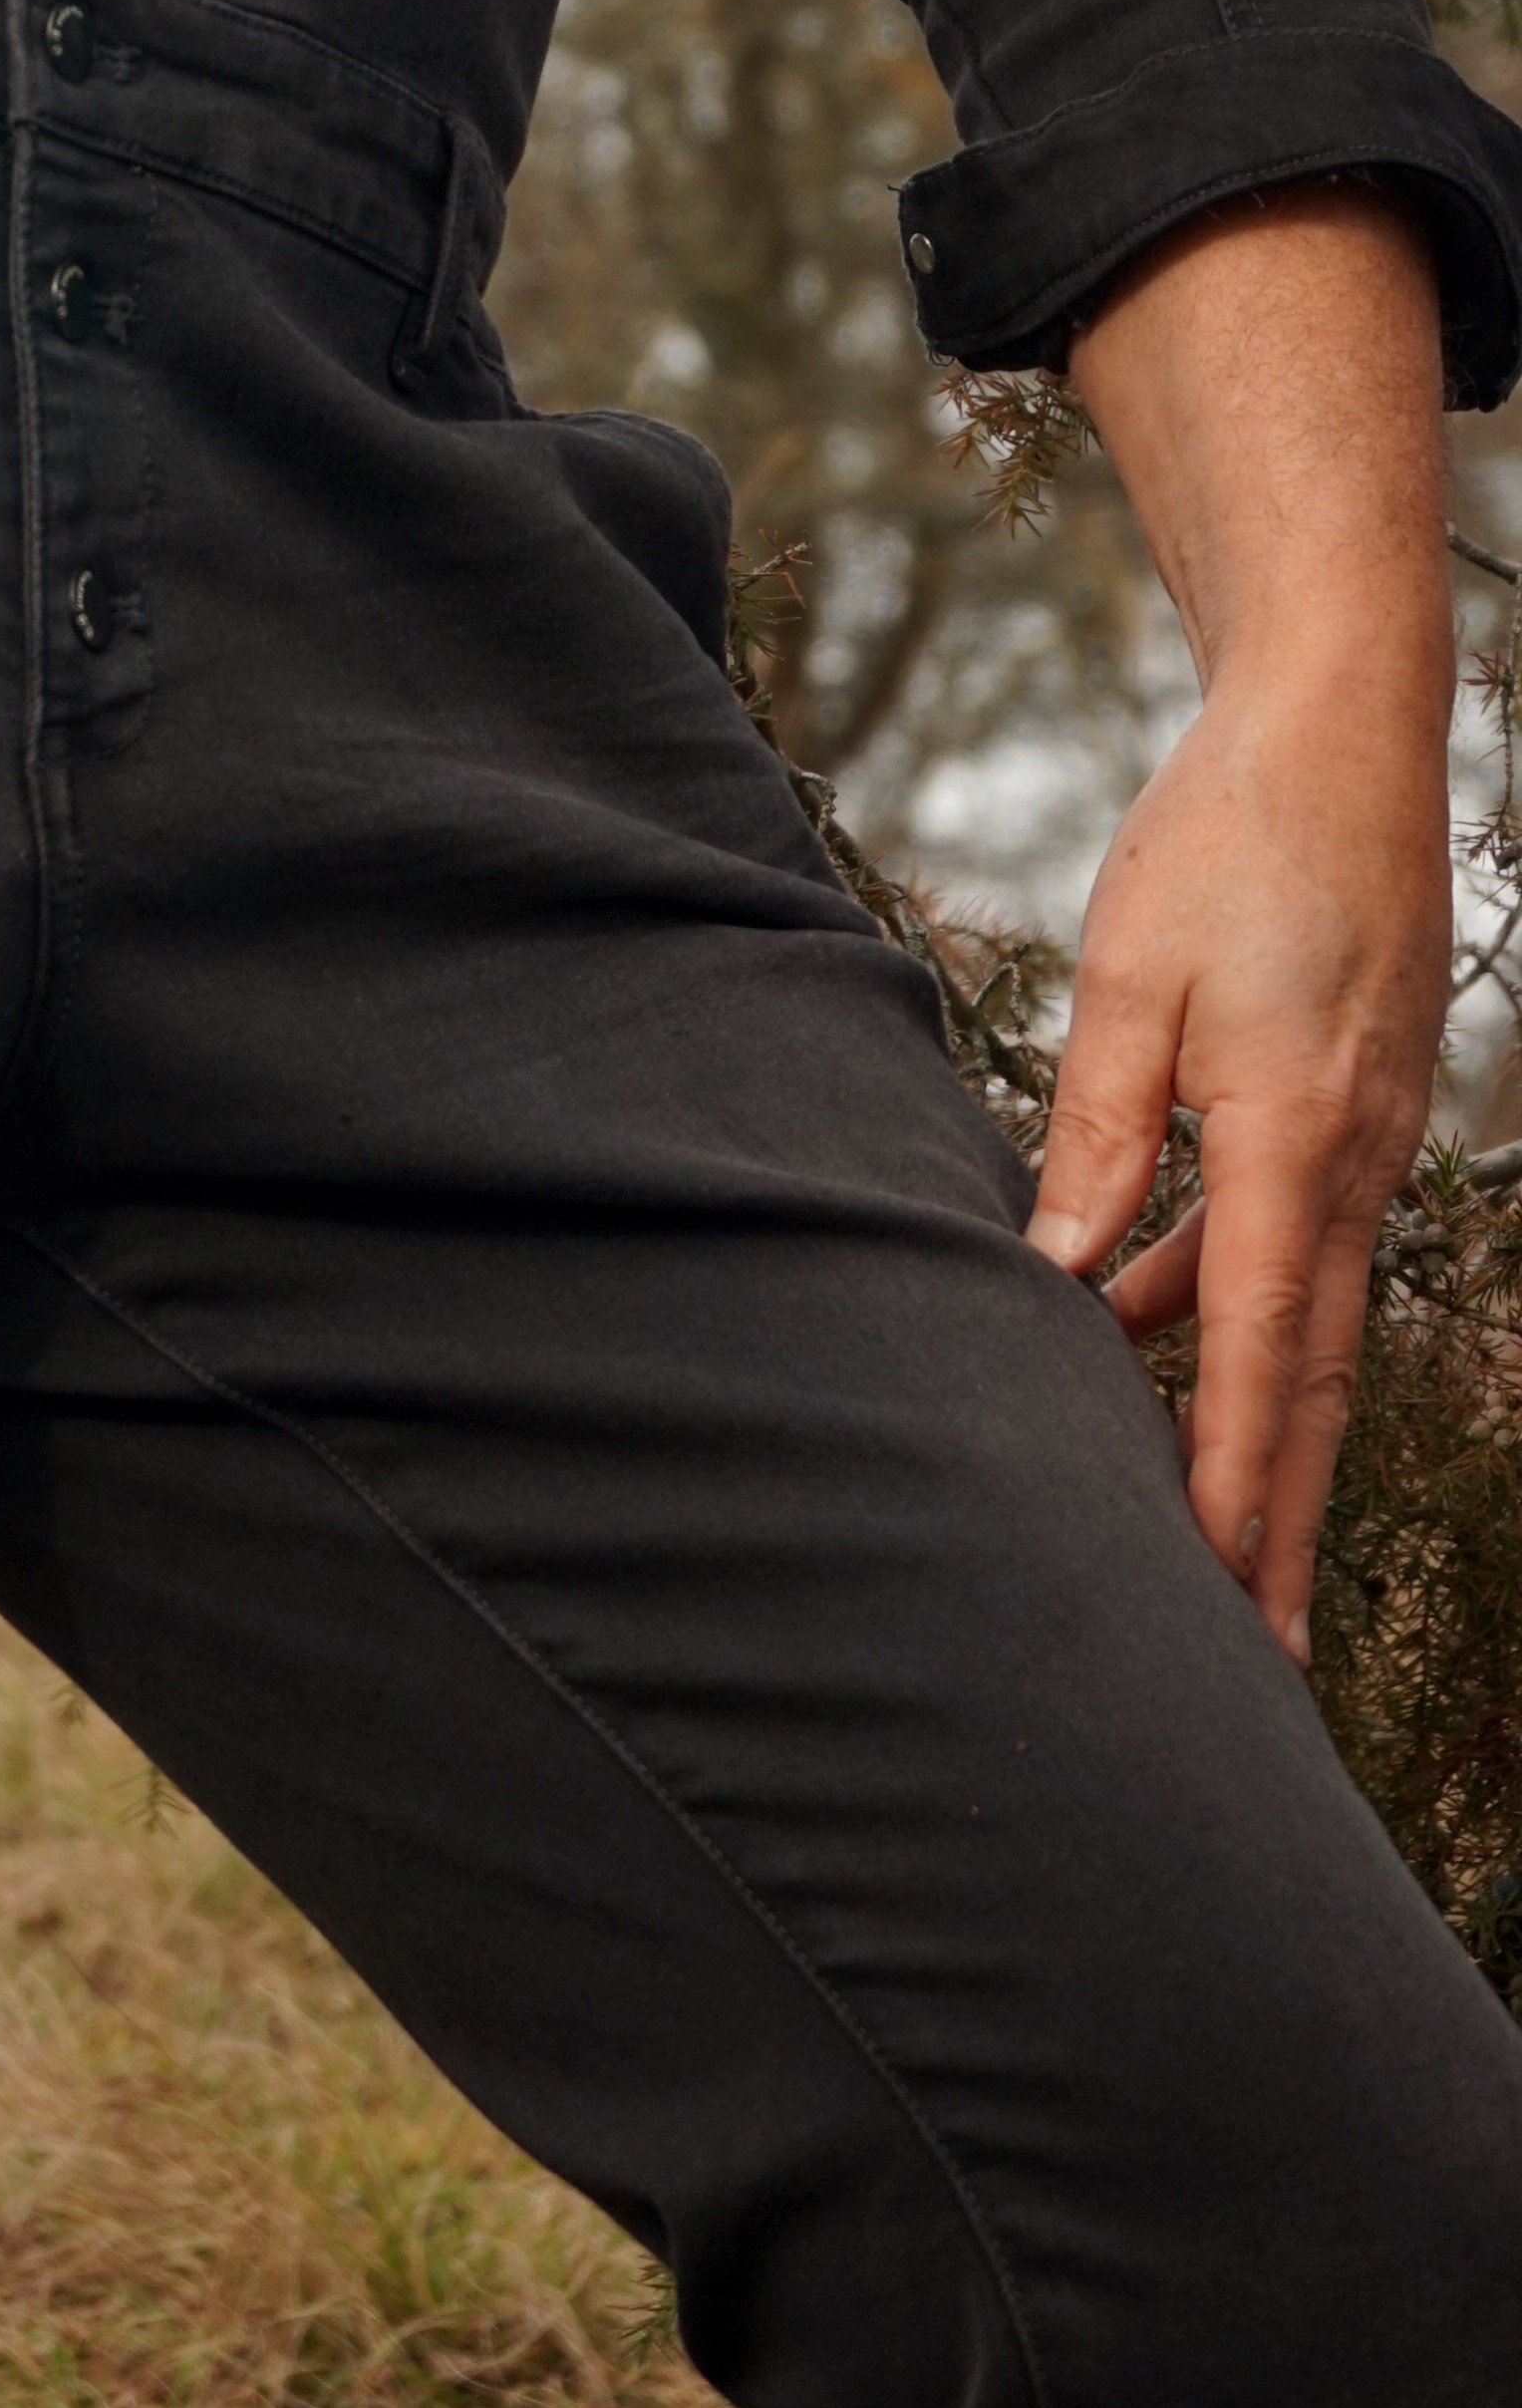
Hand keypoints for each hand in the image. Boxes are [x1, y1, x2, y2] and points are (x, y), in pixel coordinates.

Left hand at [1043, 182, 1457, 1659]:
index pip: (1259, 1355)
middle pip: (1303, 1380)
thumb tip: (1054, 1280)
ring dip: (1250, 1432)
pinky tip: (1136, 1334)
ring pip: (1297, 1323)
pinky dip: (1225, 1310)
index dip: (1239, 1489)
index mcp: (1289, 1140)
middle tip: (1257, 1672)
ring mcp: (1353, 1142)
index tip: (1227, 1606)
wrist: (1344, 734)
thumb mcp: (1131, 978)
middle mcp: (1342, 1164)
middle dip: (1276, 1526)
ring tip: (1200, 1548)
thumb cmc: (1226, 841)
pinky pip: (1281, 1245)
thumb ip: (1097, 1135)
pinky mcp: (1336, 1110)